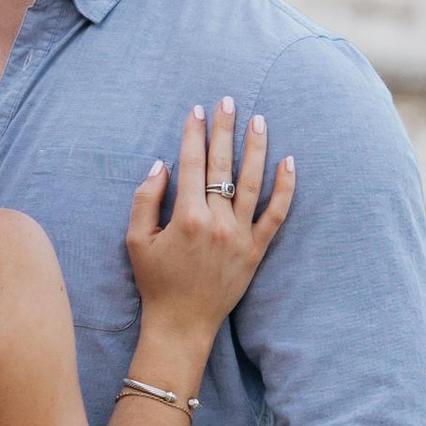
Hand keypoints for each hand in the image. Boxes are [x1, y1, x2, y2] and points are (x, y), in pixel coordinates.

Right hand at [126, 97, 295, 338]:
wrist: (182, 324)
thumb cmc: (156, 282)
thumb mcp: (136, 241)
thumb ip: (145, 199)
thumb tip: (162, 164)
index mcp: (186, 217)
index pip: (191, 163)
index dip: (193, 133)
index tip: (197, 110)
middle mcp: (216, 222)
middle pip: (222, 165)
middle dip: (224, 129)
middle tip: (228, 101)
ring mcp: (240, 236)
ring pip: (252, 182)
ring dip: (256, 148)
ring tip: (259, 120)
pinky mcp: (257, 250)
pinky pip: (276, 215)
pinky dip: (285, 188)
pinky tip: (289, 162)